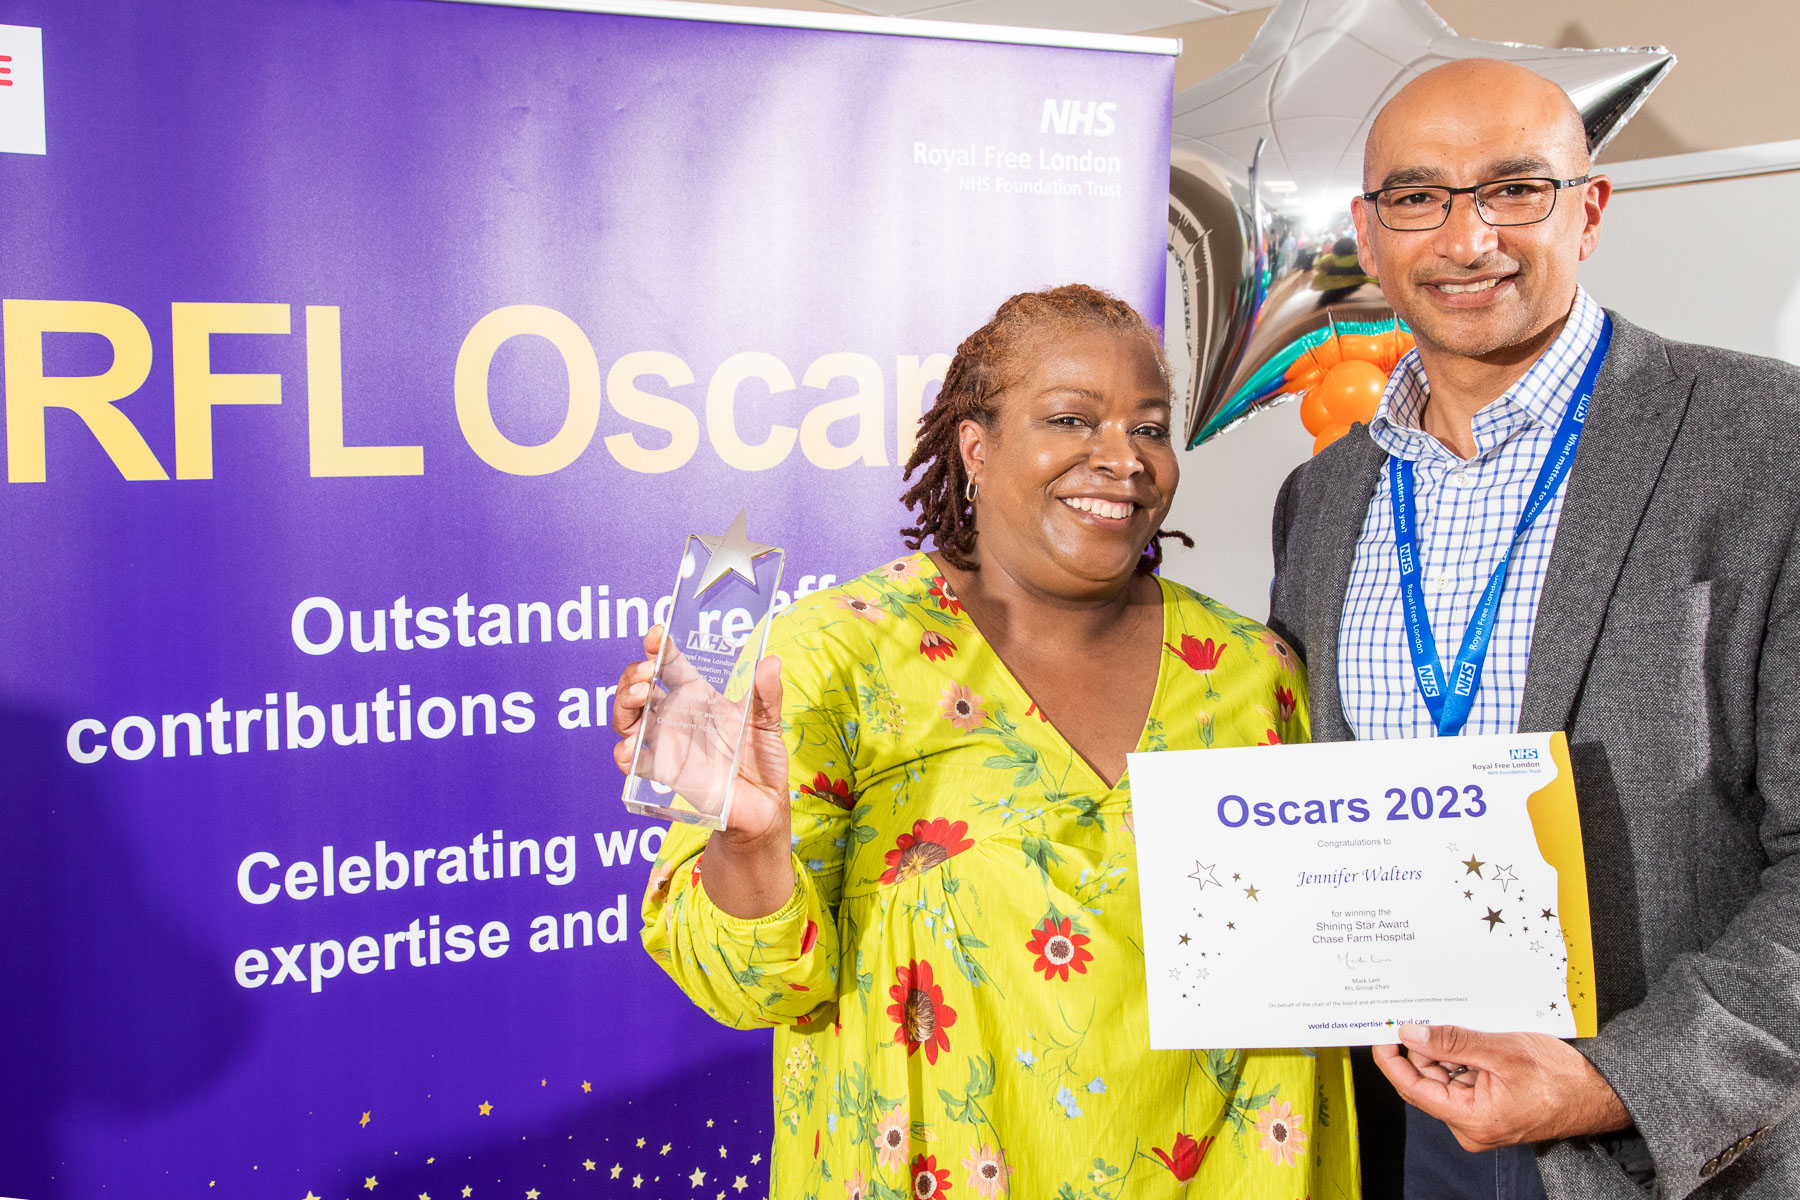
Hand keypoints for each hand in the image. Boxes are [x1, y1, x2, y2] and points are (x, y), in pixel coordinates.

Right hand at [611, 626, 790, 844]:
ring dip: (623, 704)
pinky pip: (632, 763)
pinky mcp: (664, 774)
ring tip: (638, 697)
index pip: (668, 664)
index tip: (656, 634)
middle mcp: (676, 717)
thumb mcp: (768, 722)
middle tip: (646, 671)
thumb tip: (771, 662)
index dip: (658, 646)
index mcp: (698, 696)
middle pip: (638, 688)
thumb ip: (768, 694)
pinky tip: (631, 747)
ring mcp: (666, 744)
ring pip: (627, 719)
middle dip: (633, 675)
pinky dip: (625, 753)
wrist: (763, 807)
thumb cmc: (763, 760)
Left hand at [1373, 1024, 1631, 1150]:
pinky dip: (1461, 1056)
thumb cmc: (1560, 1077)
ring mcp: (1479, 1117)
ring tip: (1462, 1024)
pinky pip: (1462, 1078)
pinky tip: (1471, 1036)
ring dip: (1447, 1049)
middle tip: (1420, 1012)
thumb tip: (1411, 1033)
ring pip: (1444, 1076)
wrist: (1599, 1092)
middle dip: (1425, 1047)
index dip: (1391, 1059)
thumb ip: (1453, 1042)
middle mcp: (1470, 1125)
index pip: (1413, 1088)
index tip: (1379, 1032)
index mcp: (1471, 1120)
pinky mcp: (1489, 1106)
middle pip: (1427, 1079)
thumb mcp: (1502, 1051)